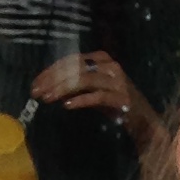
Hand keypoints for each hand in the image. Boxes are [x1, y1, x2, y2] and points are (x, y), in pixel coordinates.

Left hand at [32, 49, 161, 148]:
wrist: (143, 120)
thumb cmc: (116, 105)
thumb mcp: (93, 90)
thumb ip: (75, 86)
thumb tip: (50, 87)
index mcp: (101, 59)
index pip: (71, 60)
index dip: (51, 71)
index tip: (36, 83)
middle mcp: (109, 66)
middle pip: (74, 68)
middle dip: (53, 80)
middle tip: (37, 92)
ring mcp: (116, 81)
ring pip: (83, 81)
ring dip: (62, 89)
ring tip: (48, 99)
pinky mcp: (121, 98)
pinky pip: (96, 97)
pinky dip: (80, 101)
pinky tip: (67, 106)